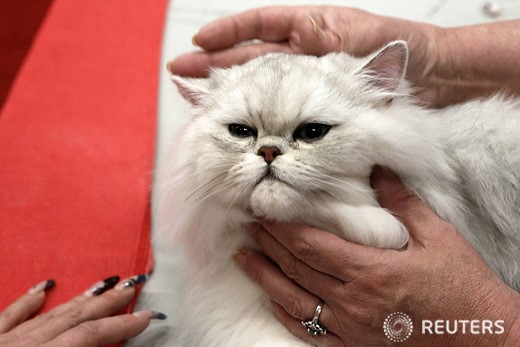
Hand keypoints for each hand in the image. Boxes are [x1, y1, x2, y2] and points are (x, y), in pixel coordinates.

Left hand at [0, 275, 164, 345]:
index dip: (122, 325)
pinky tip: (44, 286)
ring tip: (104, 284)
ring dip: (79, 299)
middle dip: (107, 301)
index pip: (89, 336)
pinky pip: (8, 316)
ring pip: (47, 314)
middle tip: (134, 284)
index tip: (148, 315)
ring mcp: (2, 343)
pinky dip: (27, 301)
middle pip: (74, 317)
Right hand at [168, 6, 443, 104]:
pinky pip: (274, 106)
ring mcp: (304, 79)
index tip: (201, 40)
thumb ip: (329, 39)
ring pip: (255, 82)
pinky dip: (251, 112)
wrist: (431, 77)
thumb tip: (301, 36)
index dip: (229, 32)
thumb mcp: (363, 38)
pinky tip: (231, 118)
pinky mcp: (311, 105)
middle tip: (181, 70)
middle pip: (249, 56)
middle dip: (214, 62)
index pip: (260, 24)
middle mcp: (302, 53)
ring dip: (225, 88)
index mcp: (310, 28)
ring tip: (193, 94)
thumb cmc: (404, 50)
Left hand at [234, 167, 519, 345]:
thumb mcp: (438, 237)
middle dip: (268, 245)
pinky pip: (309, 330)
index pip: (309, 245)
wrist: (482, 337)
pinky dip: (286, 312)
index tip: (263, 212)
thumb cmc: (462, 286)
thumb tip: (380, 170)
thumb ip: (403, 202)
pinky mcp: (354, 344)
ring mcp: (350, 327)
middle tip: (249, 227)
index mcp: (370, 270)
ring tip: (245, 259)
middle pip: (296, 268)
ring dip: (265, 277)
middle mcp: (352, 300)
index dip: (281, 228)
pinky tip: (273, 299)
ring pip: (294, 299)